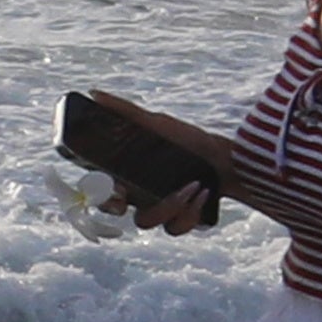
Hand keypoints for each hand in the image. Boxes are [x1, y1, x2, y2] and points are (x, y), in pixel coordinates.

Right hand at [106, 100, 243, 236]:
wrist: (228, 160)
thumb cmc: (190, 140)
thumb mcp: (158, 124)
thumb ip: (125, 111)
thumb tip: (93, 93)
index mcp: (128, 173)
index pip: (100, 187)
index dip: (98, 192)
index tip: (110, 187)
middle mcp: (139, 194)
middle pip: (115, 211)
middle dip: (118, 208)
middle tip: (127, 199)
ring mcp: (158, 210)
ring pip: (147, 222)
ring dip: (169, 205)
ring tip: (192, 186)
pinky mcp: (179, 221)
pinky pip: (174, 229)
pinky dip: (190, 213)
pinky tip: (202, 194)